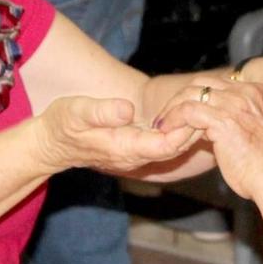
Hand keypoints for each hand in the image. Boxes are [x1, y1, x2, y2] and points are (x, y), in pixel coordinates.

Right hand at [38, 95, 193, 175]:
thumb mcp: (76, 112)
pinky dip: (179, 130)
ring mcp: (135, 155)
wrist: (50, 144)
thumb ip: (101, 112)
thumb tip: (126, 109)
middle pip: (174, 148)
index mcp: (123, 148)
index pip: (164, 145)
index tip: (199, 112)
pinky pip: (163, 144)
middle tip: (212, 107)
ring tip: (208, 108)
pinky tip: (190, 114)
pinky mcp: (134, 148)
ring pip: (171, 147)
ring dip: (189, 130)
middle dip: (194, 129)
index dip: (184, 130)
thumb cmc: (62, 124)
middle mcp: (133, 156)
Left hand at [161, 80, 262, 203]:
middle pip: (201, 83)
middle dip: (179, 99)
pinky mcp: (224, 119)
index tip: (180, 113)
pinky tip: (166, 133)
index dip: (194, 97)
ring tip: (161, 126)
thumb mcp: (252, 136)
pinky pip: (188, 111)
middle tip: (165, 118)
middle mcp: (247, 93)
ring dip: (172, 109)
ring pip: (192, 94)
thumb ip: (232, 123)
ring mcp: (235, 104)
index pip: (215, 84)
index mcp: (256, 93)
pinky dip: (173, 119)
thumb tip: (206, 127)